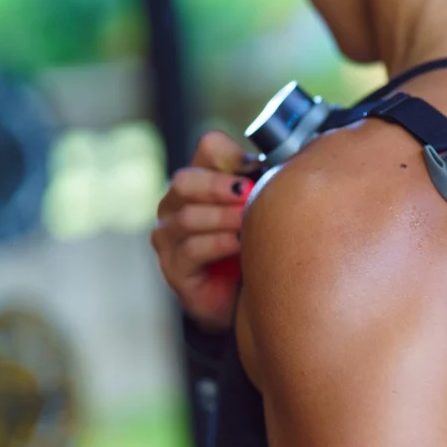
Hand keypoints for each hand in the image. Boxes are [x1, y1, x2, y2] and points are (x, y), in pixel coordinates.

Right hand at [151, 131, 258, 331]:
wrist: (243, 298)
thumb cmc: (253, 248)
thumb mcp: (259, 212)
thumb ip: (262, 185)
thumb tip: (277, 163)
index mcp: (200, 181)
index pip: (208, 148)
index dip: (231, 154)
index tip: (256, 168)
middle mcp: (176, 205)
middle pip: (186, 180)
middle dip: (219, 186)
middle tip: (248, 193)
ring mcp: (169, 237)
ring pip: (188, 216)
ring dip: (224, 217)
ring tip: (248, 222)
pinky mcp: (174, 268)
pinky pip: (192, 249)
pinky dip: (219, 244)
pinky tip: (240, 245)